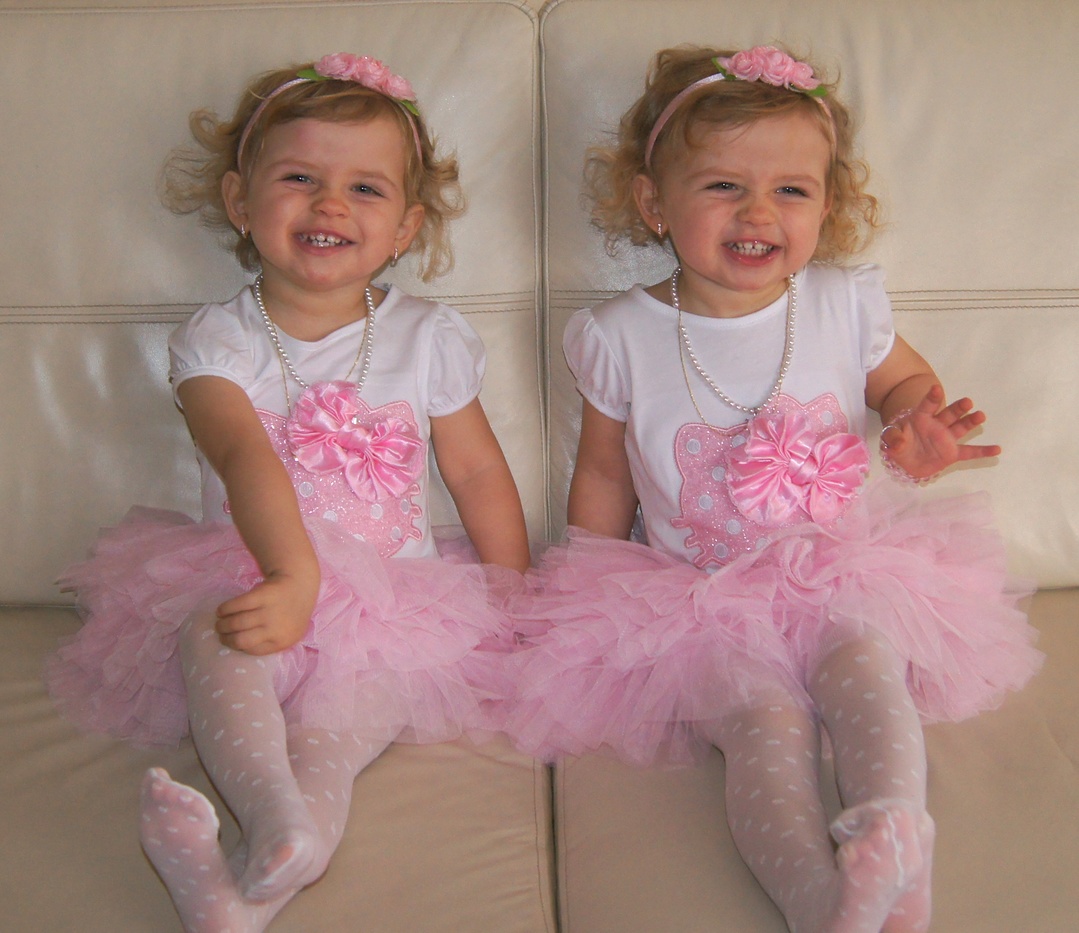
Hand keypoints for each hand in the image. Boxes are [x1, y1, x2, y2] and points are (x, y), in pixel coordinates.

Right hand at [214, 571, 318, 655]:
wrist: (300, 585)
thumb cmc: (289, 612)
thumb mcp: (286, 632)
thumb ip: (268, 641)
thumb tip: (237, 647)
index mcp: (282, 641)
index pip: (252, 650)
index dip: (237, 646)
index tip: (230, 640)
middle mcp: (277, 629)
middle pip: (241, 639)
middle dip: (225, 638)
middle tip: (221, 632)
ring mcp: (271, 611)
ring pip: (237, 623)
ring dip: (222, 624)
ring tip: (220, 623)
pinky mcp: (264, 594)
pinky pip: (237, 605)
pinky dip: (225, 609)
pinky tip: (221, 610)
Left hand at [881, 384, 1000, 479]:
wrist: (906, 461)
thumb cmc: (899, 443)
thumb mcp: (891, 439)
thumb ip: (893, 438)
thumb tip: (898, 443)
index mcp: (921, 417)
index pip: (927, 405)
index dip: (932, 398)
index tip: (937, 388)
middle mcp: (937, 425)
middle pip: (949, 414)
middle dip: (958, 408)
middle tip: (968, 402)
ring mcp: (946, 438)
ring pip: (961, 428)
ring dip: (971, 422)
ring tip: (981, 416)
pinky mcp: (952, 453)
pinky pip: (969, 452)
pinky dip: (982, 451)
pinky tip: (997, 449)